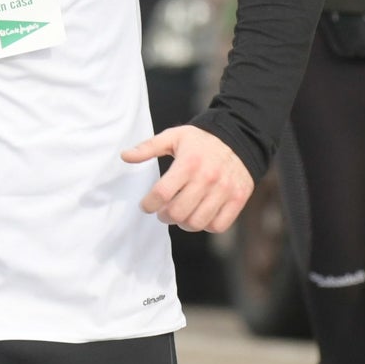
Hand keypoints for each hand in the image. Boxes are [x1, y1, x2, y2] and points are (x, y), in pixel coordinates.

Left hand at [123, 123, 254, 234]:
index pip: (162, 194)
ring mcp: (225, 190)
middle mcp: (208, 178)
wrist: (240, 137)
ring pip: (196, 223)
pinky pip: (218, 226)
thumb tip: (125, 156)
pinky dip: (206, 226)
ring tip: (180, 215)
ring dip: (183, 223)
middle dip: (164, 216)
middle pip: (178, 213)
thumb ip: (148, 147)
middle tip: (163, 212)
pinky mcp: (238, 199)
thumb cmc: (201, 140)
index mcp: (189, 163)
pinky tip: (200, 215)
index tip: (146, 205)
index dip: (149, 204)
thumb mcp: (174, 136)